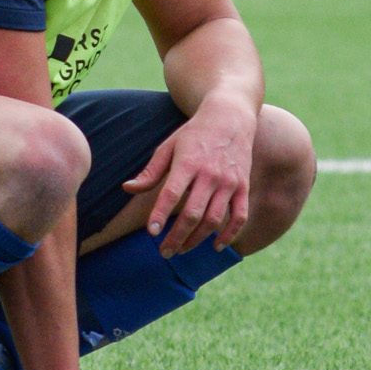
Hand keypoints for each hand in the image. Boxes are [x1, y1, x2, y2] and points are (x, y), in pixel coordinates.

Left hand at [124, 94, 255, 256]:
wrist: (230, 117)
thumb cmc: (194, 134)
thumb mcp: (168, 146)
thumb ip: (150, 172)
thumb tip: (127, 189)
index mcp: (188, 162)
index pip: (171, 193)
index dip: (160, 215)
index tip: (151, 233)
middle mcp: (209, 174)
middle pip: (192, 214)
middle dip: (176, 237)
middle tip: (164, 252)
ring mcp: (229, 182)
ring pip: (213, 220)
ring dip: (197, 240)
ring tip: (181, 250)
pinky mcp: (243, 186)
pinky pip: (239, 216)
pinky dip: (229, 235)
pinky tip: (215, 246)